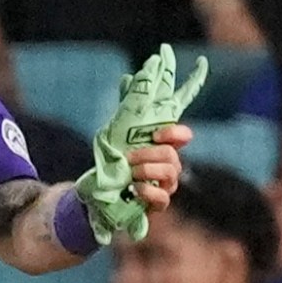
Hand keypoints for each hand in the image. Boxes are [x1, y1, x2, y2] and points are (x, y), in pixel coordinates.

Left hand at [82, 45, 207, 241]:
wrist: (98, 192)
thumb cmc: (113, 162)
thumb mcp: (115, 135)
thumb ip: (125, 111)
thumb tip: (128, 77)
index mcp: (161, 147)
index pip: (183, 136)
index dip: (176, 134)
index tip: (158, 133)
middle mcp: (168, 166)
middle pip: (172, 156)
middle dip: (150, 154)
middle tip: (129, 158)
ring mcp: (165, 186)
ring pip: (170, 174)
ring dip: (148, 171)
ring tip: (130, 173)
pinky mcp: (157, 205)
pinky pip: (163, 199)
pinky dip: (148, 192)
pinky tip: (134, 189)